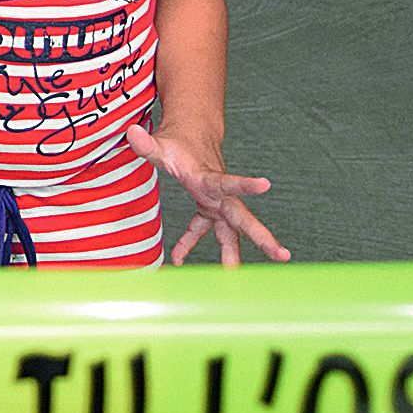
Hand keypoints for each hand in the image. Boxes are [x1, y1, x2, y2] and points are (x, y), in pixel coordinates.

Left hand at [126, 121, 289, 265]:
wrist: (192, 132)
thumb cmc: (177, 139)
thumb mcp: (160, 142)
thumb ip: (147, 144)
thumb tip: (131, 132)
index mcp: (208, 177)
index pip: (227, 182)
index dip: (245, 184)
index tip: (266, 184)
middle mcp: (218, 193)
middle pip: (242, 217)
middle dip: (261, 236)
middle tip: (282, 254)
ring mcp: (216, 202)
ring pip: (231, 231)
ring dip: (234, 254)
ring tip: (236, 279)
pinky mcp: (208, 207)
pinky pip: (203, 230)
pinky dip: (190, 243)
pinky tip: (178, 259)